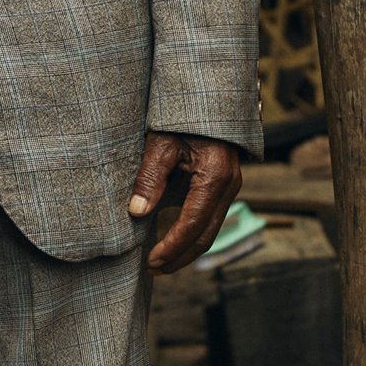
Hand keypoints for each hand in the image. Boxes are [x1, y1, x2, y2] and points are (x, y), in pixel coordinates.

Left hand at [128, 129, 241, 273]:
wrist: (206, 96)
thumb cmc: (181, 116)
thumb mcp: (162, 142)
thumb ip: (150, 176)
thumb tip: (136, 213)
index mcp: (215, 176)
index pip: (193, 225)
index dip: (172, 246)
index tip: (152, 261)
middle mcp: (229, 186)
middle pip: (206, 235)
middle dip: (180, 256)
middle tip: (154, 269)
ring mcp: (229, 186)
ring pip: (210, 228)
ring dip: (186, 247)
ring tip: (159, 261)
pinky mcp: (223, 184)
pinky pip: (209, 215)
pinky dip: (191, 231)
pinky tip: (170, 237)